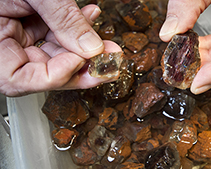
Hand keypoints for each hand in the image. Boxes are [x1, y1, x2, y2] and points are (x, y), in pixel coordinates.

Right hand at [0, 0, 120, 96]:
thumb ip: (62, 19)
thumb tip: (92, 47)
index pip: (18, 79)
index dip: (53, 75)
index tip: (81, 59)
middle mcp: (2, 45)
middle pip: (42, 72)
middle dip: (80, 68)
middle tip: (108, 63)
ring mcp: (15, 36)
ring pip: (54, 55)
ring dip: (83, 48)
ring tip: (107, 43)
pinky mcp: (27, 26)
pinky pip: (54, 35)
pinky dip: (74, 30)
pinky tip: (90, 19)